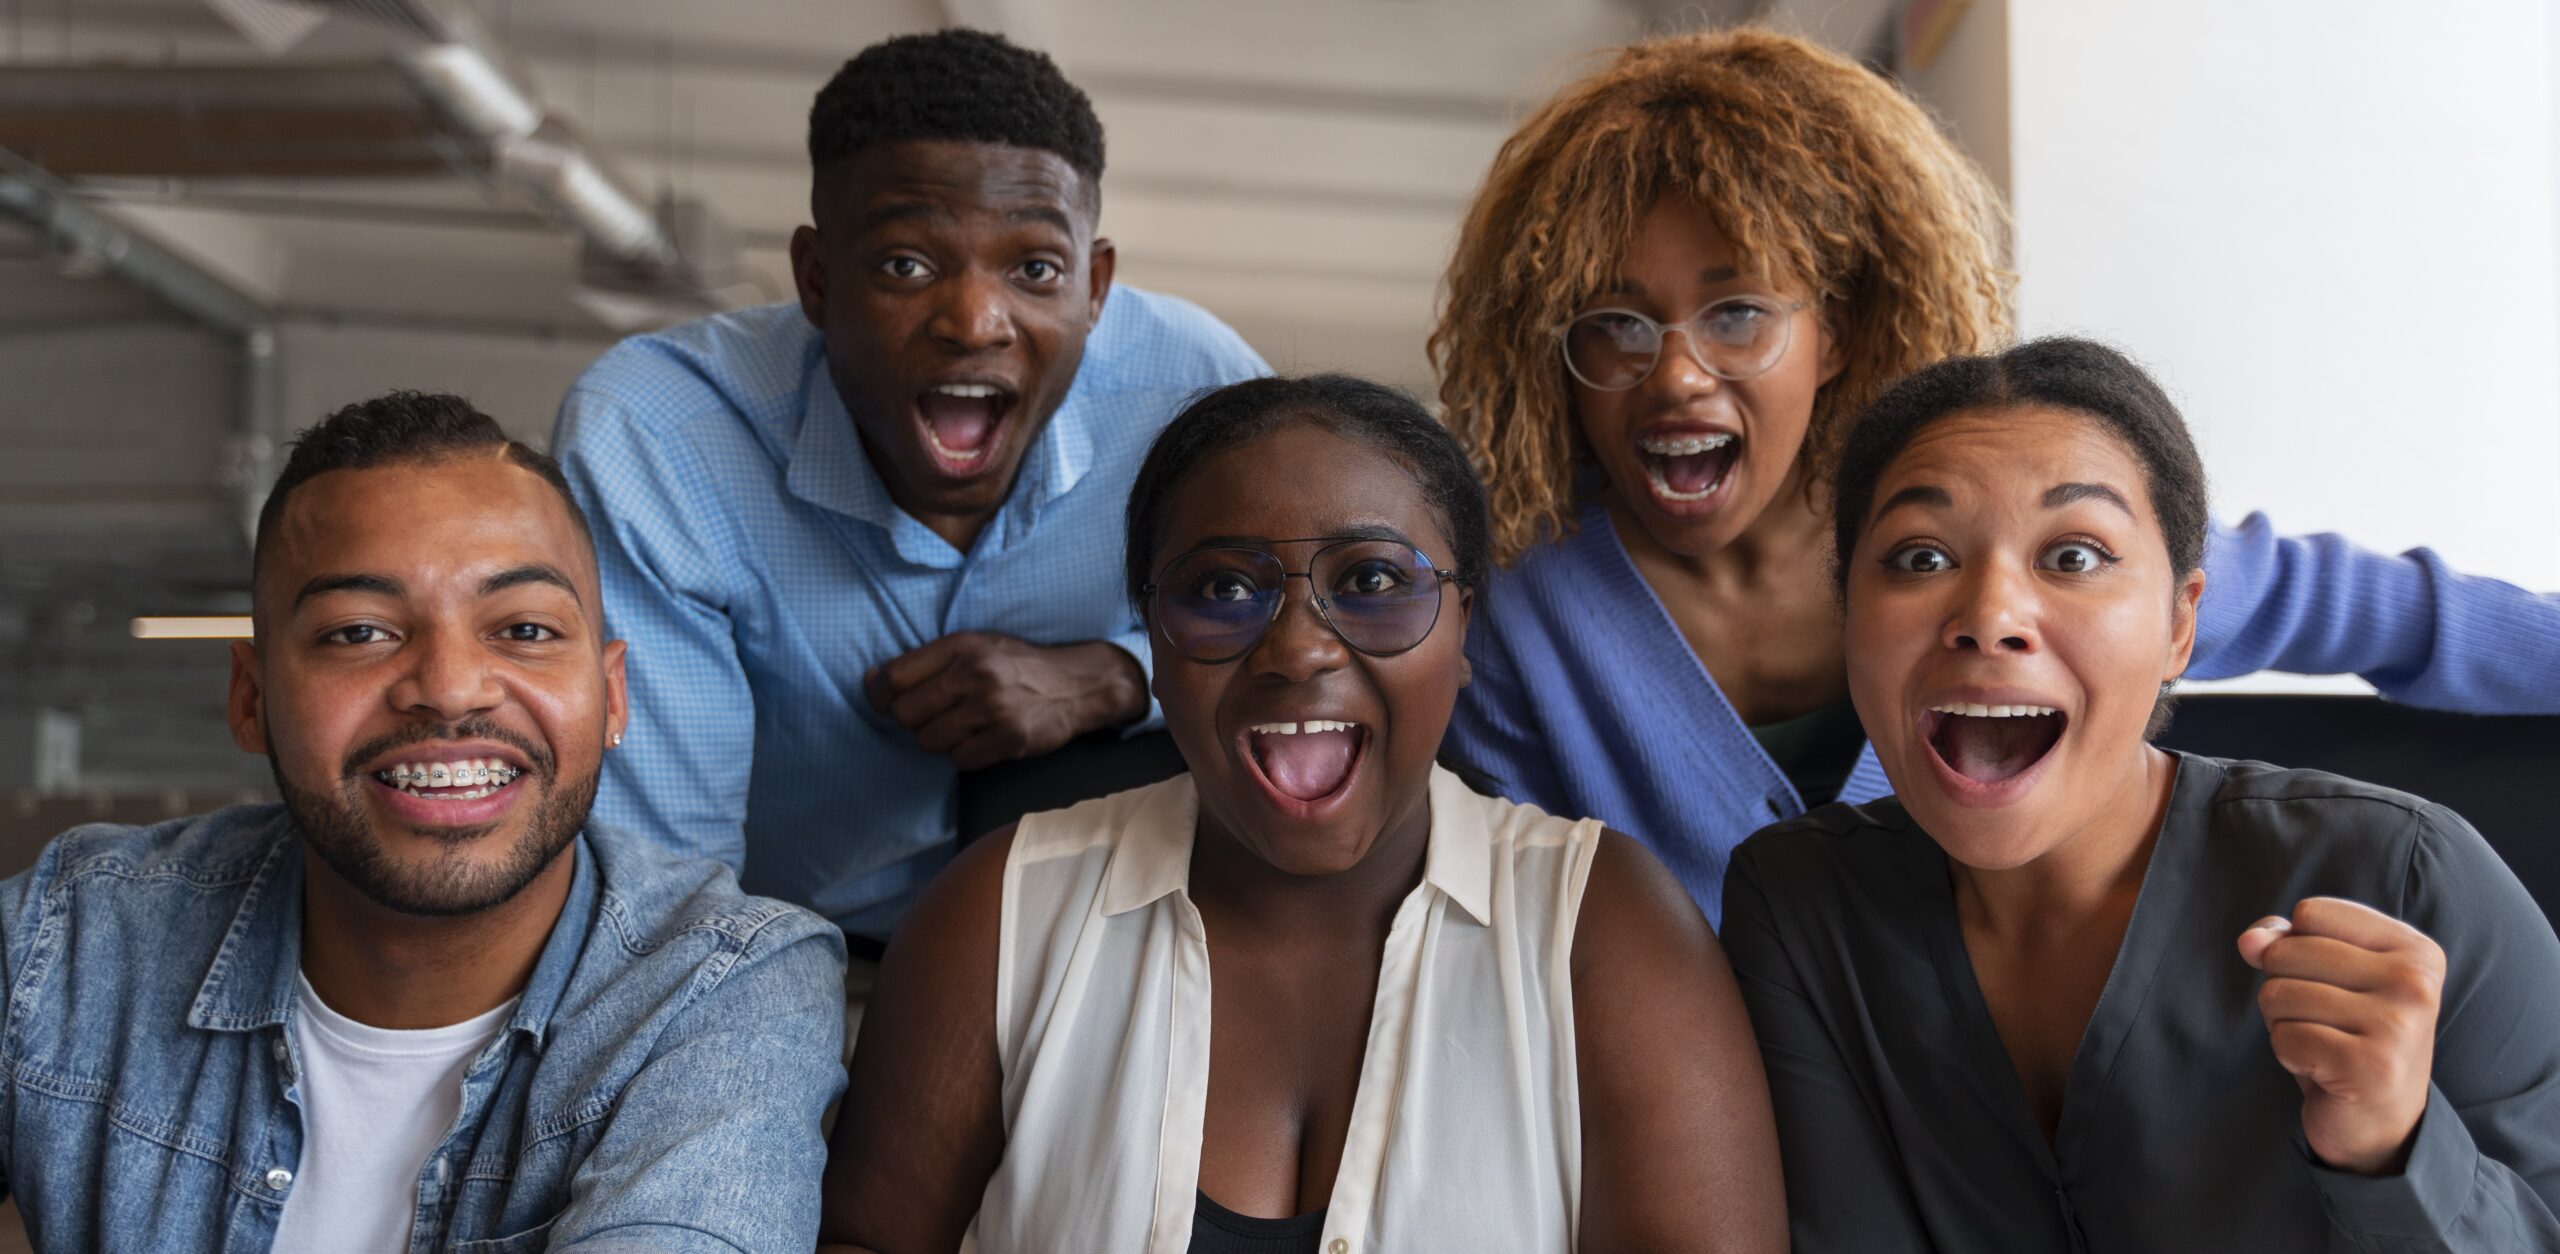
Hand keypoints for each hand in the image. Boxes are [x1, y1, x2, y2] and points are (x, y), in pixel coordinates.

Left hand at [864, 633, 1146, 771]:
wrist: (1077, 684)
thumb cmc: (1017, 665)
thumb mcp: (975, 646)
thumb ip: (926, 662)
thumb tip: (871, 683)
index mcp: (961, 646)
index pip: (895, 678)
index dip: (880, 695)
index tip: (885, 700)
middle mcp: (976, 674)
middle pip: (907, 715)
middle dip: (913, 721)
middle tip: (934, 715)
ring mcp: (993, 709)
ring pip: (930, 742)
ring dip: (940, 739)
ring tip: (962, 726)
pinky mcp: (1009, 739)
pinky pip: (960, 760)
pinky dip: (964, 755)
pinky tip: (981, 738)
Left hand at [2238, 896, 2445, 1175]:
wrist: (2379, 1123)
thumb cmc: (2348, 1037)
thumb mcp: (2323, 977)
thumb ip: (2285, 941)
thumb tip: (2250, 941)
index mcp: (2414, 950)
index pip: (2312, 913)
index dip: (2296, 948)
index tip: (2333, 984)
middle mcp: (2415, 982)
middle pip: (2287, 952)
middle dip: (2284, 989)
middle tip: (2326, 1024)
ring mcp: (2398, 1025)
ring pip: (2278, 995)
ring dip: (2283, 1025)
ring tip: (2325, 1046)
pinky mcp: (2371, 1067)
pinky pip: (2285, 1037)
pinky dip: (2288, 1054)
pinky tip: (2323, 1070)